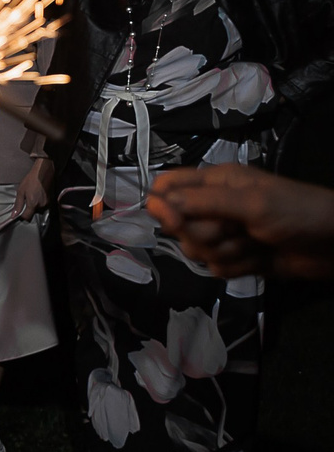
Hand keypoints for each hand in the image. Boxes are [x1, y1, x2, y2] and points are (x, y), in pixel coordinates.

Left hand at [13, 158, 53, 220]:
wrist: (43, 173)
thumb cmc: (30, 181)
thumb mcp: (21, 192)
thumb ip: (18, 205)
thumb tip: (13, 216)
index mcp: (33, 204)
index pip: (27, 217)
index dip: (22, 217)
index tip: (20, 213)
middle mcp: (41, 206)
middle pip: (34, 213)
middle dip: (29, 209)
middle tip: (27, 200)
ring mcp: (48, 203)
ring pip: (39, 209)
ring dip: (35, 206)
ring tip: (33, 196)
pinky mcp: (52, 200)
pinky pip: (44, 205)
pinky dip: (40, 202)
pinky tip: (38, 195)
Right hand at [146, 165, 333, 280]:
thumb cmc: (297, 212)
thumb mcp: (250, 202)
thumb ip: (201, 202)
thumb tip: (154, 201)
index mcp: (215, 182)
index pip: (168, 187)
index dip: (162, 204)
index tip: (174, 220)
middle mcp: (214, 207)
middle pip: (178, 226)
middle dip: (206, 234)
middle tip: (236, 230)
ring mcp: (226, 234)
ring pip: (197, 250)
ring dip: (227, 252)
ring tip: (256, 243)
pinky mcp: (237, 258)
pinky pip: (216, 269)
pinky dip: (239, 267)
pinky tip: (260, 259)